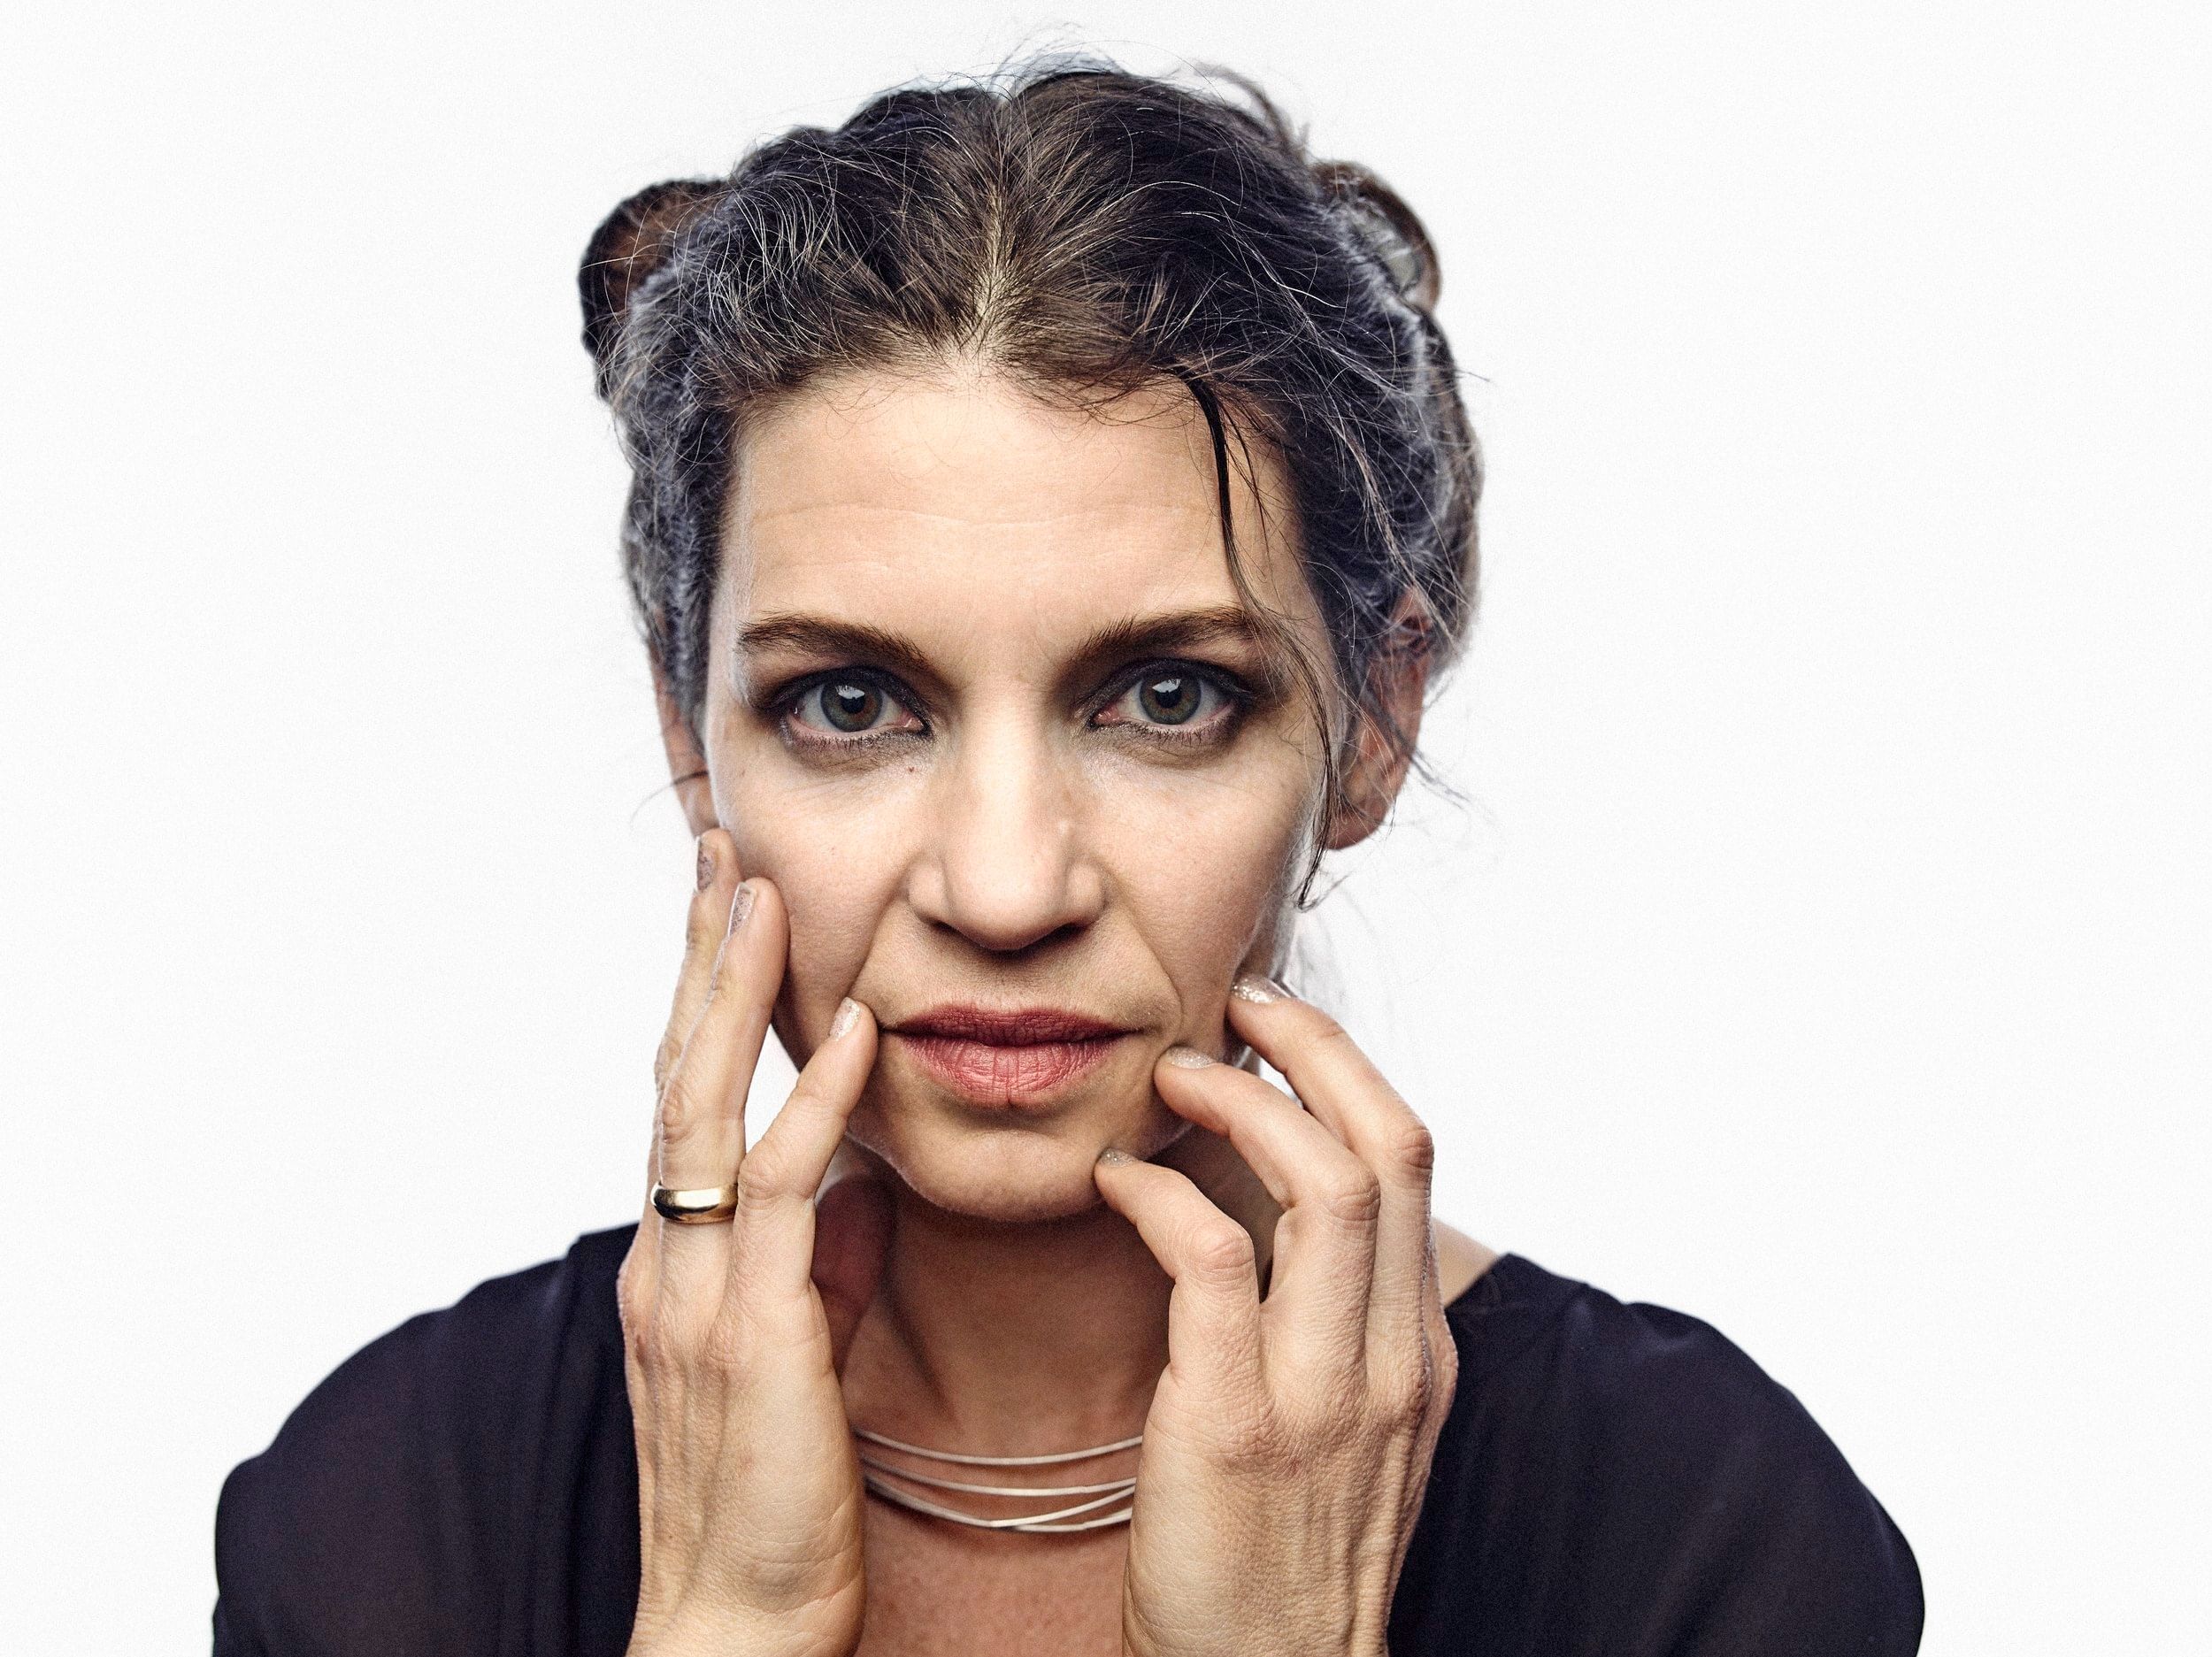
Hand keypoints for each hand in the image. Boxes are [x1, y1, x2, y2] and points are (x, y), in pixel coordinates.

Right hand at [617, 831, 891, 1656]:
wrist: (732, 1624)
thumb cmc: (769, 1497)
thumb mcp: (793, 1355)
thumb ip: (814, 1264)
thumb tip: (854, 1188)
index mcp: (677, 1261)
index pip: (685, 1099)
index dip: (704, 996)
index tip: (728, 904)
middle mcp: (669, 1258)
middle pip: (675, 1076)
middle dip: (698, 959)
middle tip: (719, 852)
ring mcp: (697, 1292)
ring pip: (706, 1111)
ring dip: (734, 995)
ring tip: (758, 890)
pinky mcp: (753, 1336)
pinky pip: (781, 1197)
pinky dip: (814, 1106)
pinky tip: (853, 1033)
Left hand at [1093, 977, 1457, 1656]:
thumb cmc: (1283, 1557)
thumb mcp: (1351, 1434)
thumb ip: (1339, 1328)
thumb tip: (1286, 1223)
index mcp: (1421, 1351)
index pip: (1412, 1160)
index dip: (1346, 1069)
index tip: (1278, 1026)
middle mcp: (1394, 1358)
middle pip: (1385, 1145)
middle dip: (1312, 1047)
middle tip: (1231, 1008)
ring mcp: (1325, 1393)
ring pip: (1322, 1182)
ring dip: (1238, 1100)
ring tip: (1169, 1077)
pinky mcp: (1235, 1426)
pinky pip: (1212, 1257)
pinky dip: (1161, 1190)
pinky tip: (1115, 1177)